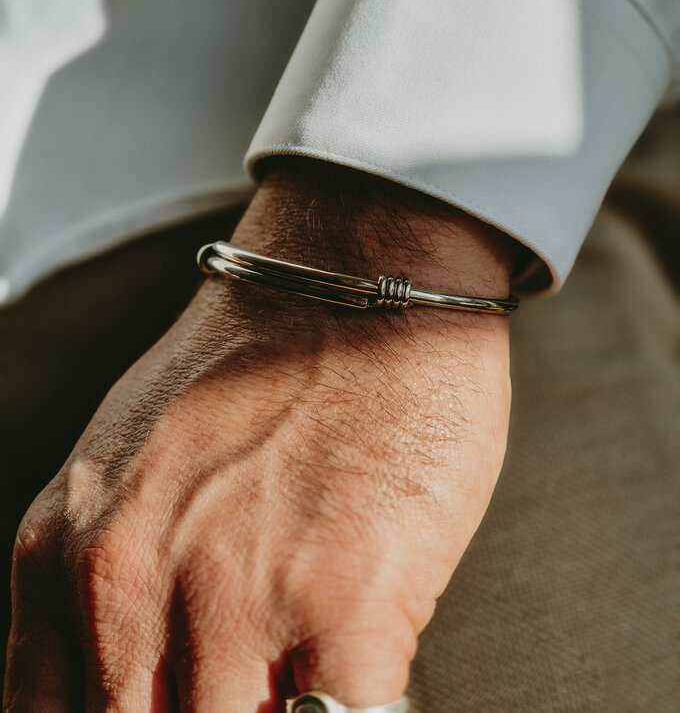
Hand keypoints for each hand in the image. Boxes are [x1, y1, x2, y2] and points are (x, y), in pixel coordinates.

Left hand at [4, 159, 517, 710]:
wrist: (350, 283)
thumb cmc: (255, 364)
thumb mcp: (125, 463)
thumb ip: (107, 578)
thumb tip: (142, 679)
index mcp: (68, 554)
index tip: (170, 703)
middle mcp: (132, 582)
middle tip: (241, 682)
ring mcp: (238, 595)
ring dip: (274, 710)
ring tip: (296, 669)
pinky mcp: (347, 602)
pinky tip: (357, 674)